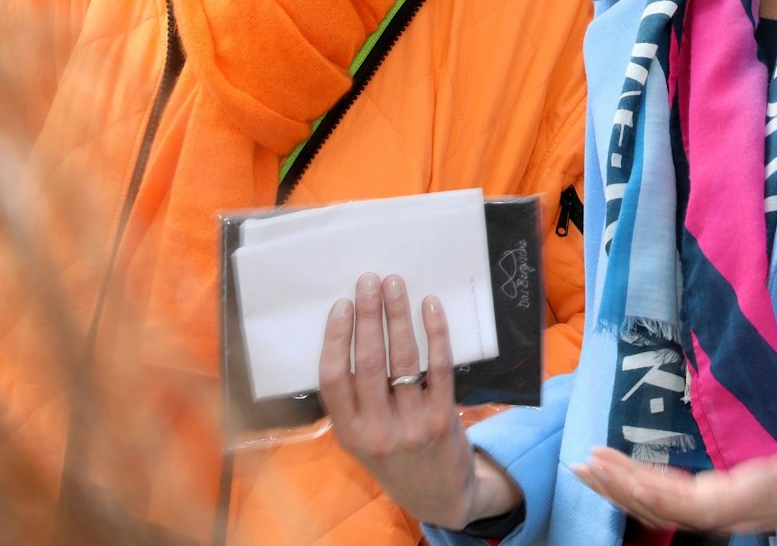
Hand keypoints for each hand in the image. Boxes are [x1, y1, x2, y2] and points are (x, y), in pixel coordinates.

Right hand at [317, 273, 519, 529]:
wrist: (440, 496)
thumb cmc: (394, 456)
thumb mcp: (361, 439)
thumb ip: (353, 400)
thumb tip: (349, 333)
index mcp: (347, 433)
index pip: (333, 379)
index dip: (336, 338)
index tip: (341, 305)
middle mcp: (377, 431)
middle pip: (368, 362)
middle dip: (368, 315)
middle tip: (369, 280)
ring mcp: (412, 425)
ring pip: (403, 359)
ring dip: (398, 316)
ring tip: (395, 285)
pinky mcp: (444, 419)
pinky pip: (439, 368)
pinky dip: (435, 333)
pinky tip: (430, 307)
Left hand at [569, 390, 776, 541]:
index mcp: (747, 497)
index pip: (684, 501)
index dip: (643, 486)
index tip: (610, 465)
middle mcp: (729, 512)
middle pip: (662, 508)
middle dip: (620, 487)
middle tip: (581, 462)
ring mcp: (725, 512)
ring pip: (663, 511)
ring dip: (624, 492)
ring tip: (588, 471)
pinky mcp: (725, 506)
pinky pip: (674, 506)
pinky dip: (643, 492)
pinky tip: (624, 480)